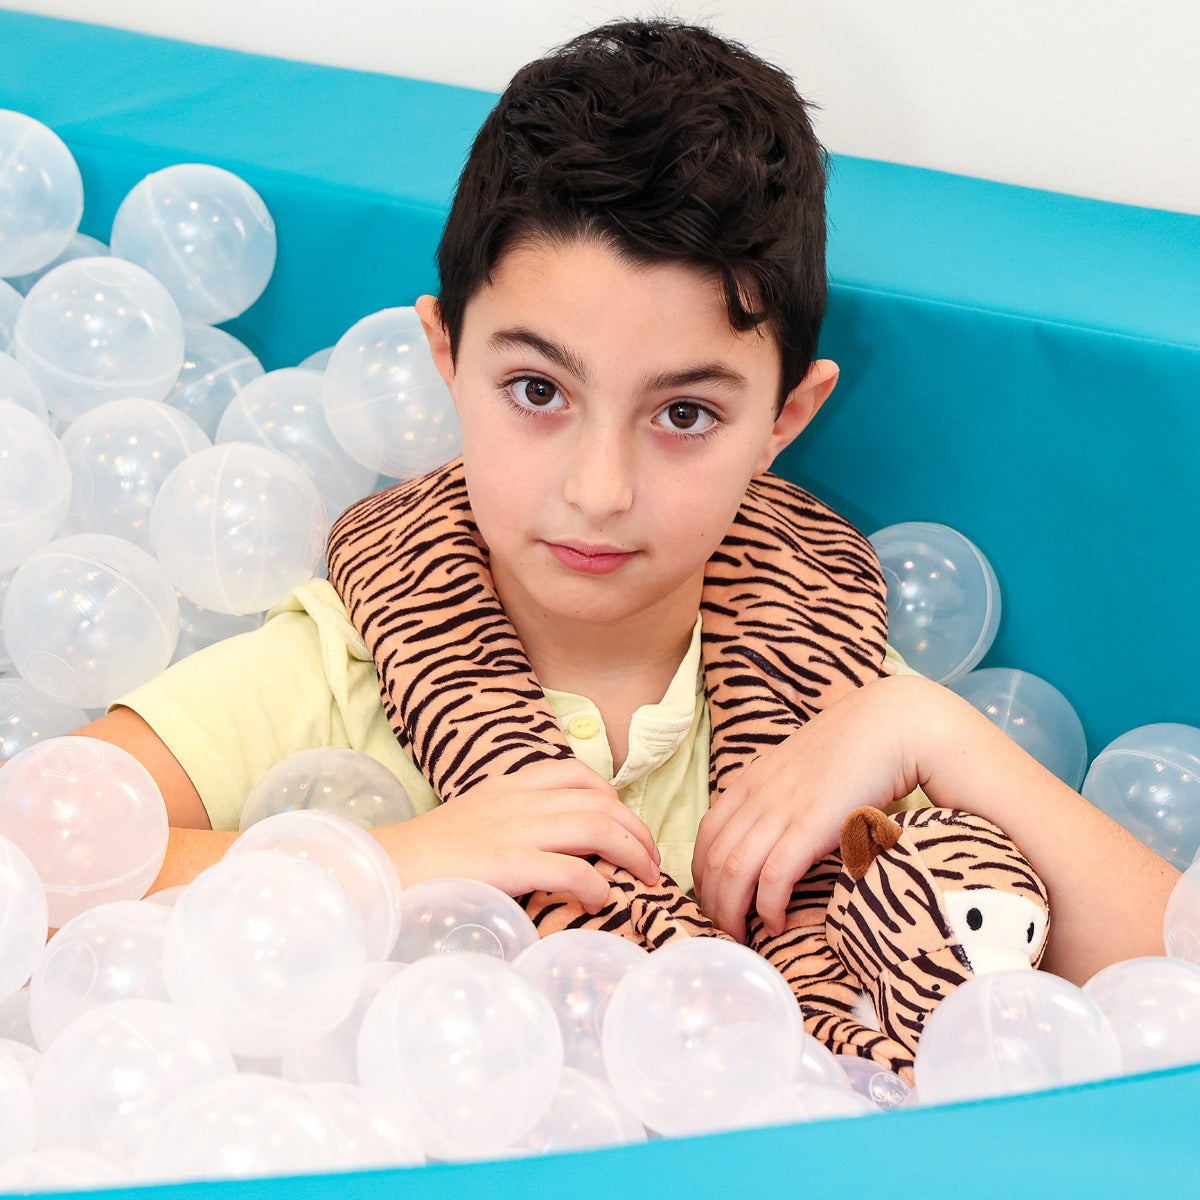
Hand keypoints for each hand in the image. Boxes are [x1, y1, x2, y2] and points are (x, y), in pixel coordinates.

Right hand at [374, 758, 659, 911]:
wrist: (383, 869)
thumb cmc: (428, 856)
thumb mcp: (475, 821)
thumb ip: (514, 823)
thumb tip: (553, 848)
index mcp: (510, 785)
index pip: (577, 774)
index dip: (613, 799)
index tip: (626, 825)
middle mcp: (518, 800)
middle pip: (600, 801)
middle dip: (636, 829)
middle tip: (652, 859)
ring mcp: (514, 829)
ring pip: (596, 827)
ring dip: (631, 852)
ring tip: (646, 877)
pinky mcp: (508, 863)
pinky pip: (570, 869)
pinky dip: (596, 884)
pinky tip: (603, 899)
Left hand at [692, 675, 923, 941]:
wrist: (892, 725)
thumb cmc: (856, 751)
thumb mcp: (803, 770)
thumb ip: (783, 796)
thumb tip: (779, 834)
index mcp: (752, 780)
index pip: (705, 833)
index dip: (702, 874)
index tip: (714, 901)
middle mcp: (758, 794)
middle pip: (711, 857)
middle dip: (710, 901)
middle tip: (722, 931)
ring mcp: (782, 808)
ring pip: (732, 871)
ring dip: (730, 911)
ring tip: (741, 937)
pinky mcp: (811, 825)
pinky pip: (773, 876)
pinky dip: (766, 907)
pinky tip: (775, 924)